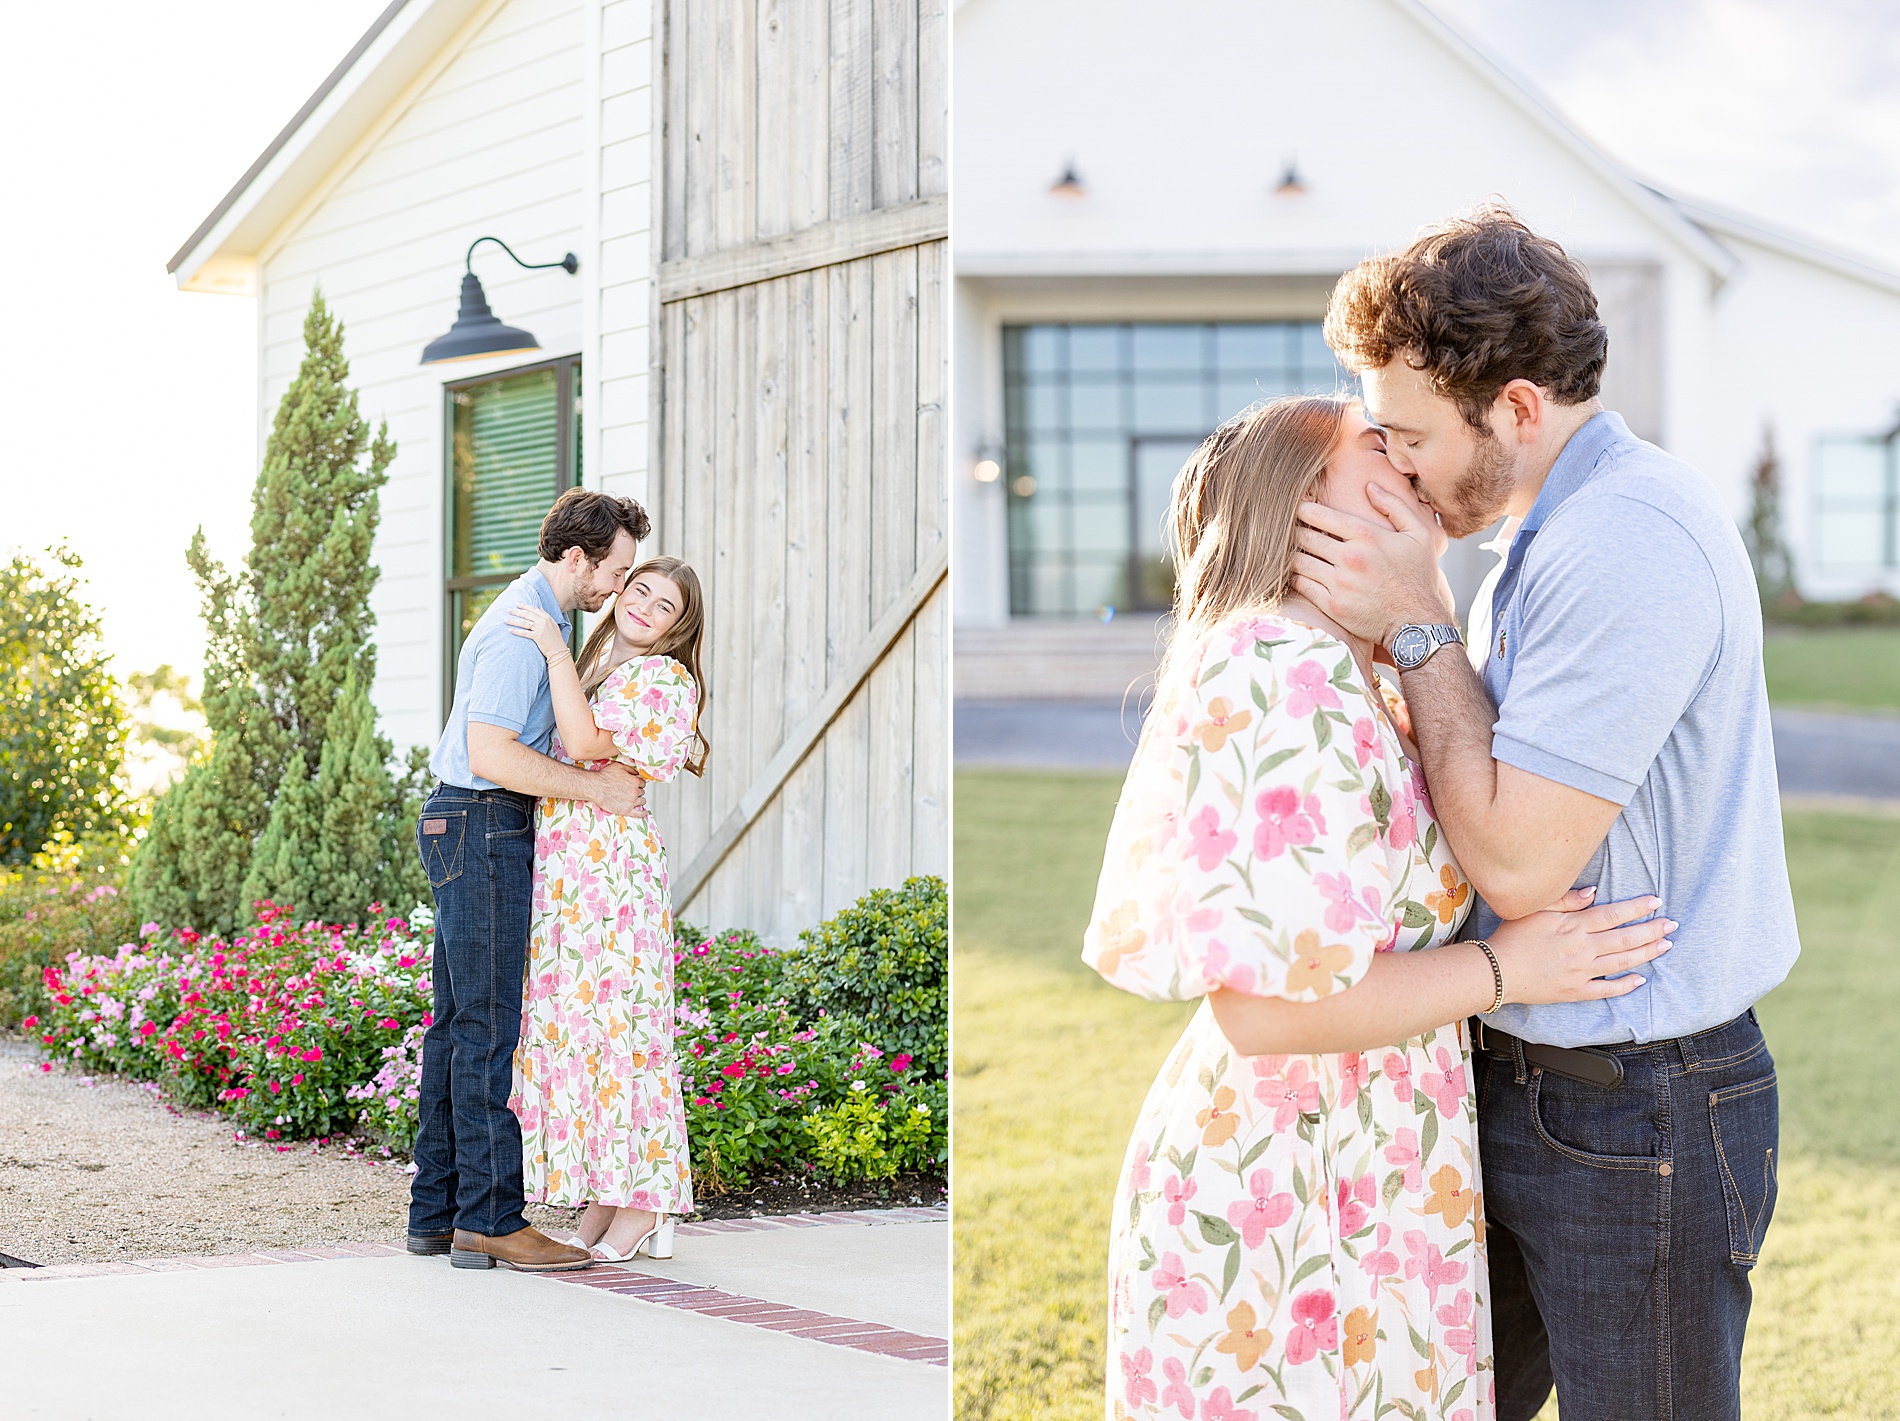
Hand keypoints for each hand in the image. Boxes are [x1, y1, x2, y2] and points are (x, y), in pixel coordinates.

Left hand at [505, 603, 569, 660]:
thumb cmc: (555, 637)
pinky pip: (524, 633)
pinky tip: (510, 630)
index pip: (533, 609)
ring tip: (505, 620)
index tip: (516, 604)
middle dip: (516, 612)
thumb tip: (540, 607)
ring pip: (524, 623)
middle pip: (527, 615)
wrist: (558, 649)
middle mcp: (543, 621)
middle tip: (508, 610)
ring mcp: (540, 629)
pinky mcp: (537, 636)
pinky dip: (517, 631)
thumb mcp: (553, 624)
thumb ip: (546, 615)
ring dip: (514, 621)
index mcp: (547, 617)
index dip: (524, 606)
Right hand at [589, 761, 648, 817]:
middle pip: (642, 792)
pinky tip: (643, 812)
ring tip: (634, 799)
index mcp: (635, 781)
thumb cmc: (604, 776)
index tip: (635, 785)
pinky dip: (642, 813)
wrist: (595, 788)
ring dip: (639, 800)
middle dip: (637, 791)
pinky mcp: (626, 810)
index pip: (643, 783)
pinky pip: (639, 813)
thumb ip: (630, 769)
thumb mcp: (618, 766)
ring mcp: (631, 802)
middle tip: (630, 791)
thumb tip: (637, 773)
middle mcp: (635, 792)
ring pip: (642, 801)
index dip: (638, 784)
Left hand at [1294, 485, 1453, 647]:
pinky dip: (1296, 577)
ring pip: (1298, 561)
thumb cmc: (1418, 577)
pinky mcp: (1332, 606)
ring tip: (1292, 551)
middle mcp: (1350, 558)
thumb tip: (1370, 486)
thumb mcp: (1418, 535)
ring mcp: (1339, 583)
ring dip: (1293, 554)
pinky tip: (1299, 573)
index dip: (1303, 509)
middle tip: (1289, 529)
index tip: (1298, 508)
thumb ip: (1394, 506)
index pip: (1321, 515)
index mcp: (1368, 536)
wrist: (1417, 623)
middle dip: (1294, 530)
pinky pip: (1301, 585)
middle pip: (1304, 537)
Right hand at [1486, 888, 1674, 1004]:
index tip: (1656, 902)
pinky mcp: (1575, 991)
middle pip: (1625, 939)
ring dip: (1646, 954)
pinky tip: (1640, 980)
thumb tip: (1594, 892)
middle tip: (1671, 925)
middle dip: (1651, 930)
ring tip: (1665, 946)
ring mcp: (1581, 972)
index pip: (1613, 914)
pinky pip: (1606, 990)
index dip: (1637, 908)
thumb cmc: (1511, 937)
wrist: (1495, 972)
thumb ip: (1565, 899)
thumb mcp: (1534, 909)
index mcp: (1573, 927)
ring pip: (1622, 963)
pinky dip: (1625, 986)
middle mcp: (1582, 949)